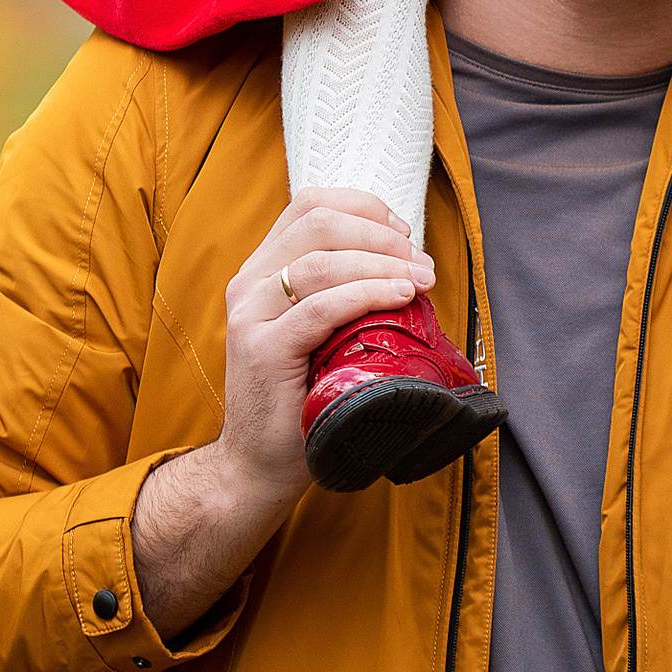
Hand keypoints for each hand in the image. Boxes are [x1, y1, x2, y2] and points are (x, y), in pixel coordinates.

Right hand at [133, 190, 433, 637]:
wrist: (259, 466)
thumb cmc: (301, 399)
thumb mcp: (322, 332)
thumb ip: (345, 293)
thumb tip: (412, 265)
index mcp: (262, 270)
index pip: (310, 205)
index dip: (364, 207)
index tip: (404, 231)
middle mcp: (249, 284)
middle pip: (319, 223)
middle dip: (381, 234)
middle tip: (421, 261)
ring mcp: (251, 315)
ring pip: (322, 261)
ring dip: (382, 263)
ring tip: (422, 279)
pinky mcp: (262, 350)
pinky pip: (320, 308)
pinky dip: (366, 294)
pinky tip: (399, 297)